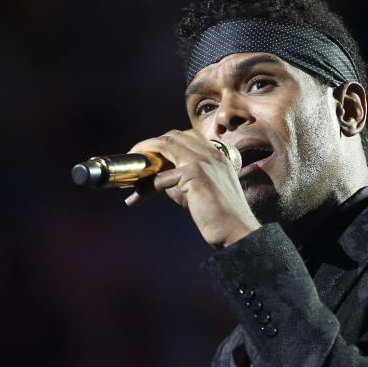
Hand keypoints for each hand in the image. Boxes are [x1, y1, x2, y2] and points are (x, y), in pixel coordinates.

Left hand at [124, 129, 260, 247]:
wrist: (236, 230)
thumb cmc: (220, 216)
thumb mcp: (200, 190)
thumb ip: (180, 179)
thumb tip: (154, 179)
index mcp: (216, 155)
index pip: (187, 136)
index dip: (165, 142)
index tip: (151, 154)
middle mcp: (211, 153)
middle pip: (173, 136)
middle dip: (150, 144)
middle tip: (135, 157)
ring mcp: (203, 161)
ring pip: (165, 145)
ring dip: (144, 154)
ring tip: (131, 167)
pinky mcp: (195, 174)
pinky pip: (162, 177)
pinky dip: (148, 186)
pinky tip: (139, 196)